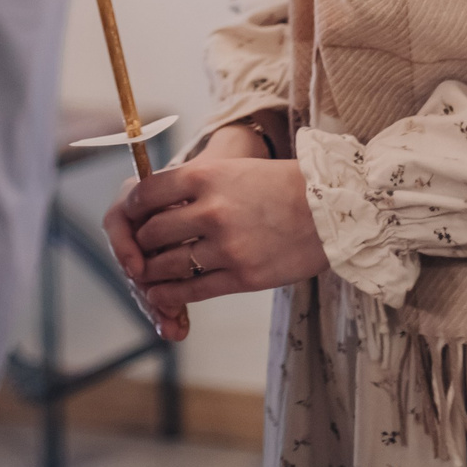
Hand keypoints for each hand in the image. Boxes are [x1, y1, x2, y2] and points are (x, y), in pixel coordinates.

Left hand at [101, 124, 268, 339]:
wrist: (333, 211)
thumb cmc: (284, 186)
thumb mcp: (235, 171)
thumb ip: (198, 187)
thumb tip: (158, 207)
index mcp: (207, 176)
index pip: (148, 193)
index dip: (134, 208)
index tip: (134, 216)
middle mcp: (211, 211)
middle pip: (153, 233)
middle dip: (141, 244)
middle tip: (142, 250)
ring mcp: (226, 246)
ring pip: (168, 266)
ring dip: (152, 272)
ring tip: (148, 275)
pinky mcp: (242, 276)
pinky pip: (192, 290)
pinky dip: (171, 295)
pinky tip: (162, 295)